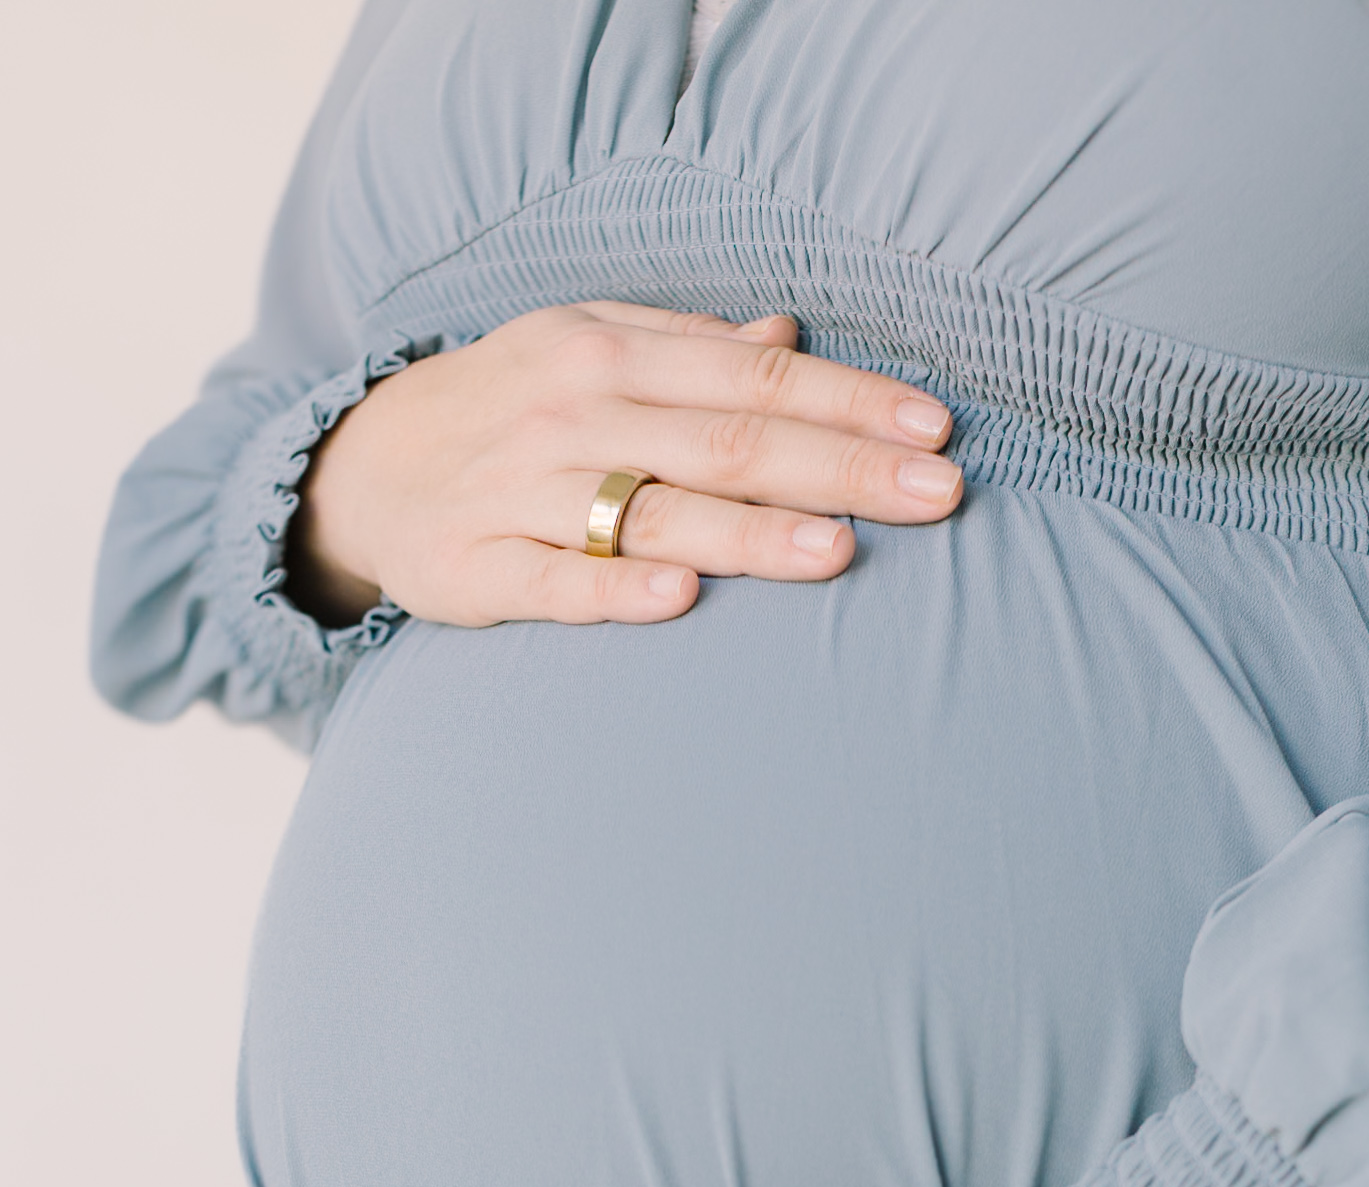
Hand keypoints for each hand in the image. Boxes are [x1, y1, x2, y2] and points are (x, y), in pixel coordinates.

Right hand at [289, 302, 960, 628]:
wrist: (365, 465)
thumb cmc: (510, 407)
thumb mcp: (590, 350)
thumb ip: (688, 348)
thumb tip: (790, 336)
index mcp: (612, 351)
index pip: (754, 375)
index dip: (849, 401)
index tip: (935, 430)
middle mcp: (574, 411)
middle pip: (726, 442)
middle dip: (838, 467)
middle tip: (935, 495)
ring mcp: (524, 492)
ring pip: (653, 511)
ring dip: (749, 533)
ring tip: (838, 551)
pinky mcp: (479, 568)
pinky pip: (555, 581)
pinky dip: (614, 589)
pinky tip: (680, 599)